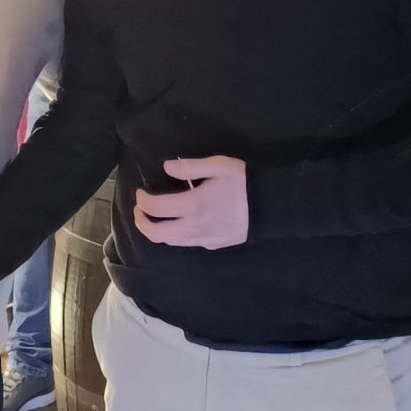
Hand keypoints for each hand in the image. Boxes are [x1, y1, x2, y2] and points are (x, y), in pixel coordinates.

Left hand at [134, 156, 248, 249]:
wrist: (270, 206)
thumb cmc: (243, 182)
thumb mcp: (218, 165)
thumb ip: (189, 167)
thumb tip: (166, 168)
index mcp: (193, 205)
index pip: (156, 209)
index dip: (142, 202)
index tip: (140, 194)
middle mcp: (194, 227)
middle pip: (157, 234)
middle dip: (142, 223)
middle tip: (140, 210)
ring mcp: (204, 239)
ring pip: (171, 242)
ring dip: (157, 232)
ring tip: (154, 218)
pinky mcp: (213, 245)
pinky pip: (187, 244)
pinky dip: (175, 236)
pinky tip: (178, 224)